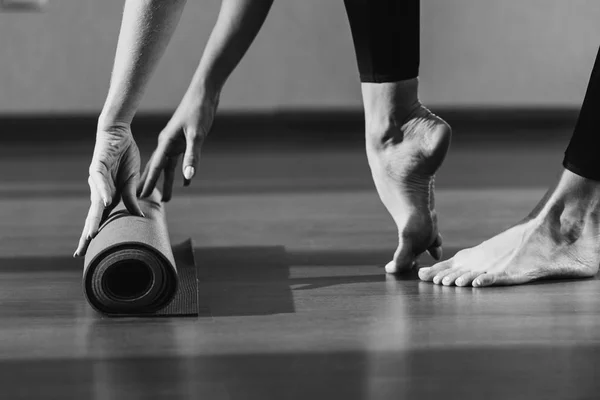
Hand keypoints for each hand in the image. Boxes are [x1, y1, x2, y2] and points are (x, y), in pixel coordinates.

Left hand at [74, 123, 143, 256]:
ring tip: (91, 234)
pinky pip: (102, 180)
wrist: (119, 133)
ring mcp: (97, 179)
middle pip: (93, 215)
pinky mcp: (99, 165)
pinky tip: (106, 201)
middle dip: (87, 234)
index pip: (100, 219)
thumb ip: (132, 197)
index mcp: (108, 196)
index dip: (93, 235)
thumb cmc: (124, 157)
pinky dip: (104, 190)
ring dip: (94, 218)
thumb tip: (139, 216)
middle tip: (80, 252)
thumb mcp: (133, 180)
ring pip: (95, 202)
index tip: (84, 254)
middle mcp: (99, 191)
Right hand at [138, 91, 216, 200]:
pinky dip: (183, 172)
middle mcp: (168, 143)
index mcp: (167, 142)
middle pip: (158, 168)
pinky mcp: (185, 140)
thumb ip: (192, 157)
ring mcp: (176, 142)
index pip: (155, 166)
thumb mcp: (197, 135)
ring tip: (167, 198)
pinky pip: (182, 160)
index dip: (149, 182)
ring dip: (168, 181)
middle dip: (153, 184)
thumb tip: (188, 178)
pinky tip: (187, 182)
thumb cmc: (199, 111)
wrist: (204, 93)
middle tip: (144, 202)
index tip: (140, 196)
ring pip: (169, 166)